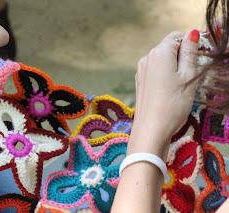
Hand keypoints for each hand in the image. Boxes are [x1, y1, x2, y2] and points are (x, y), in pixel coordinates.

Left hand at [133, 30, 199, 145]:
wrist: (151, 129)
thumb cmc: (173, 104)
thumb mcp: (189, 77)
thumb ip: (190, 52)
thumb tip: (192, 33)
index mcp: (159, 53)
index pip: (177, 36)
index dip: (191, 43)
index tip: (201, 57)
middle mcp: (146, 58)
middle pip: (169, 47)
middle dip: (183, 55)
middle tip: (193, 74)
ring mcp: (141, 70)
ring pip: (162, 60)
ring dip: (175, 66)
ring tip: (182, 85)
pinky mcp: (140, 81)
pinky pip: (155, 70)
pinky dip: (165, 74)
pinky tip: (170, 90)